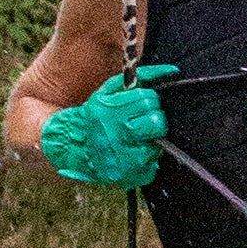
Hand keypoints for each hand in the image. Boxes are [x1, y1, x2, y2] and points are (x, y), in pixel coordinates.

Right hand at [40, 64, 175, 189]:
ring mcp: (124, 159)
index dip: (150, 101)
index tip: (142, 105)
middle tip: (142, 122)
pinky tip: (132, 154)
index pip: (148, 100)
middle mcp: (117, 135)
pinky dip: (147, 160)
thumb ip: (140, 77)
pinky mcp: (129, 176)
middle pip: (157, 122)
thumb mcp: (109, 91)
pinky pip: (153, 165)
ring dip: (150, 141)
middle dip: (154, 120)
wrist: (75, 147)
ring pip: (157, 145)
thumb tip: (172, 70)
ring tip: (134, 139)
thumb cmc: (96, 116)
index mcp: (110, 111)